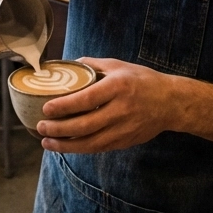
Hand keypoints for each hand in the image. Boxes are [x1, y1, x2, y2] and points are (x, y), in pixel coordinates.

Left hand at [37, 58, 178, 153]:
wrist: (170, 102)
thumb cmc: (142, 80)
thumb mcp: (118, 65)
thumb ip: (93, 64)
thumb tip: (68, 64)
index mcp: (118, 86)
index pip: (86, 99)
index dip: (64, 106)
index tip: (46, 108)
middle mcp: (121, 109)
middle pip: (85, 125)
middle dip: (59, 129)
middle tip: (41, 126)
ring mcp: (123, 128)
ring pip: (90, 142)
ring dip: (66, 145)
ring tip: (47, 142)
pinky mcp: (125, 141)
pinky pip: (99, 148)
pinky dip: (80, 148)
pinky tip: (66, 146)